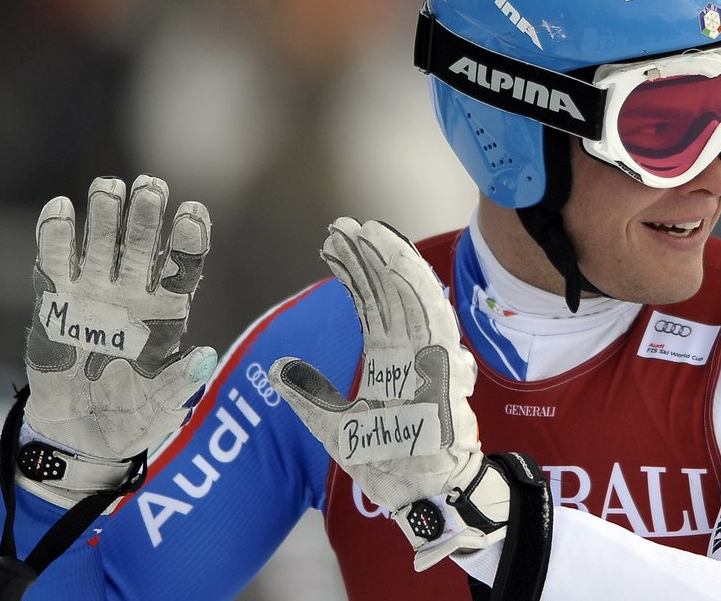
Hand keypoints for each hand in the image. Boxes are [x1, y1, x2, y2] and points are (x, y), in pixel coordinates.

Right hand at [21, 175, 216, 499]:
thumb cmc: (133, 417)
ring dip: (106, 214)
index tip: (192, 211)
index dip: (189, 238)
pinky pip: (56, 263)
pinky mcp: (56, 304)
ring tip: (109, 186)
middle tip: (151, 186)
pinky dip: (56, 236)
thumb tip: (204, 358)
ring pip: (103, 243)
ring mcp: (95, 295)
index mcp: (167, 313)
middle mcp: (134, 295)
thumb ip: (179, 385)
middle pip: (144, 245)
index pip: (183, 266)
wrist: (81, 434)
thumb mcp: (160, 409)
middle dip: (148, 213)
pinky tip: (60, 208)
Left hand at [269, 218, 507, 568]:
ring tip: (363, 229)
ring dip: (387, 259)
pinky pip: (428, 313)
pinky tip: (393, 257)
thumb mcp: (333, 425)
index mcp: (389, 360)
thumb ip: (310, 393)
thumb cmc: (388, 462)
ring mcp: (427, 353)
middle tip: (342, 226)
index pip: (371, 304)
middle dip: (366, 256)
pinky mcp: (441, 361)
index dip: (353, 274)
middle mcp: (409, 350)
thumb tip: (278, 367)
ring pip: (408, 293)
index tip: (332, 247)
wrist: (419, 493)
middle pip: (387, 291)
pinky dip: (413, 283)